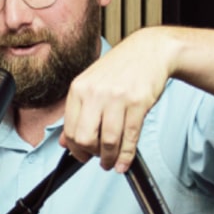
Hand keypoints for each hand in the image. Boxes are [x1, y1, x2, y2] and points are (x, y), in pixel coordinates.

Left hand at [62, 27, 178, 172]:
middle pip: (85, 138)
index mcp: (79, 89)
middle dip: (91, 155)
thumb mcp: (91, 85)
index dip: (75, 149)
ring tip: (111, 163)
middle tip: (98, 159)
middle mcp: (95, 93)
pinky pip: (130, 137)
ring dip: (110, 159)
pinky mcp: (138, 102)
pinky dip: (126, 155)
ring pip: (108, 141)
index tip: (82, 156)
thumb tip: (64, 142)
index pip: (70, 129)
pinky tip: (124, 162)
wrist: (149, 51)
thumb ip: (78, 113)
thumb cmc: (120, 69)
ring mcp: (116, 97)